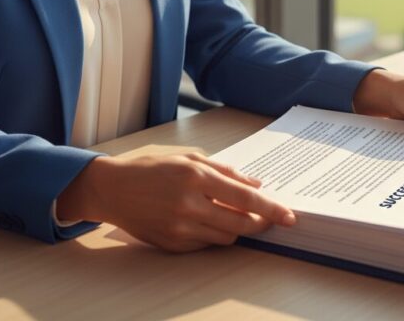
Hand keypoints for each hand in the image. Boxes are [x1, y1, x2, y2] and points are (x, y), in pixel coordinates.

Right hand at [57, 151, 295, 251]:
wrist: (113, 189)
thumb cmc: (152, 167)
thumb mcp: (188, 158)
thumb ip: (224, 170)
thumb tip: (256, 183)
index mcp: (196, 177)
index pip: (245, 198)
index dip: (271, 209)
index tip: (290, 217)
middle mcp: (189, 205)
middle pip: (240, 223)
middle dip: (260, 222)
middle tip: (269, 218)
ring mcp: (180, 228)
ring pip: (226, 237)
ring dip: (238, 228)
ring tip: (236, 214)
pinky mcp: (173, 245)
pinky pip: (206, 244)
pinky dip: (215, 234)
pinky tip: (209, 220)